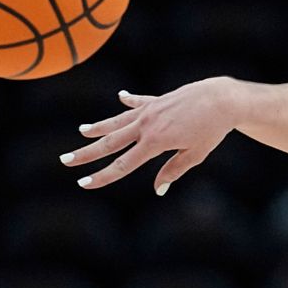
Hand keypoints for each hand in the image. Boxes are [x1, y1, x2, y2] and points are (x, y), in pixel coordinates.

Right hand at [59, 77, 234, 194]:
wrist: (222, 99)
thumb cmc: (212, 129)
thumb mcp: (194, 154)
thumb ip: (173, 171)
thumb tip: (158, 190)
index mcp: (154, 142)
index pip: (122, 165)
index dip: (102, 177)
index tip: (83, 184)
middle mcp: (146, 125)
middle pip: (110, 143)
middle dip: (86, 154)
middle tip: (65, 160)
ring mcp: (150, 110)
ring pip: (117, 121)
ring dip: (98, 127)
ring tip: (81, 132)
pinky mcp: (158, 100)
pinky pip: (139, 102)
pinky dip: (129, 101)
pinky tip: (120, 97)